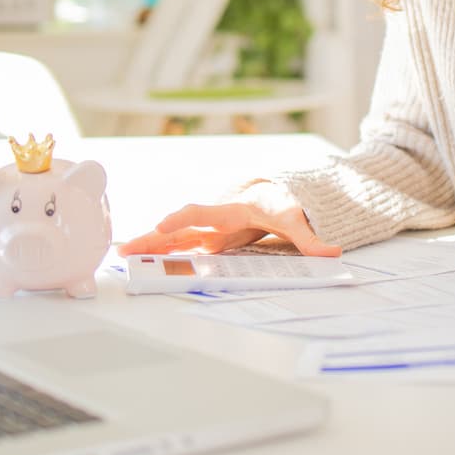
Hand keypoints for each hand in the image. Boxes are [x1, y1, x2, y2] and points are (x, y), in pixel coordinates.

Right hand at [116, 182, 341, 257]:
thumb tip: (333, 252)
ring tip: (121, 255)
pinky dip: (161, 253)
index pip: (203, 213)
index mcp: (232, 211)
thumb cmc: (284, 202)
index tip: (163, 225)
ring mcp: (209, 231)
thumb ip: (312, 239)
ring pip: (175, 239)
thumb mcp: (298, 220)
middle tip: (124, 248)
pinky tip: (141, 260)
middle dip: (152, 237)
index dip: (183, 219)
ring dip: (150, 246)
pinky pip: (181, 247)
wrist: (279, 194)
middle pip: (179, 228)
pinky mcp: (209, 240)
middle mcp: (215, 220)